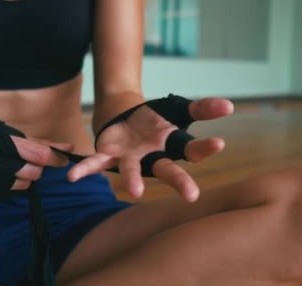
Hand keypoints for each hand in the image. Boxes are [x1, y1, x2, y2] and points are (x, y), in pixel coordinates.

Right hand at [0, 109, 72, 200]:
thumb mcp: (6, 130)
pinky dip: (7, 183)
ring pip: (23, 185)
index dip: (56, 158)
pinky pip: (6, 192)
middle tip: (26, 158)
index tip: (64, 158)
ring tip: (6, 163)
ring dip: (22, 176)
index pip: (41, 156)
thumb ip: (39, 142)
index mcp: (3, 143)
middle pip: (34, 173)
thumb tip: (69, 148)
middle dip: (36, 167)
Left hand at [67, 97, 233, 201]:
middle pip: (168, 170)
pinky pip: (96, 164)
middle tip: (192, 196)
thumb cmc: (155, 119)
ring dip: (133, 180)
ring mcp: (130, 159)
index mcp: (172, 146)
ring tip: (136, 190)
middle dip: (179, 182)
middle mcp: (153, 158)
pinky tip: (72, 177)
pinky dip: (85, 170)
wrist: (124, 117)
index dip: (204, 148)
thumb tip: (230, 105)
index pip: (192, 149)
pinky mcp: (108, 156)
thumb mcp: (177, 108)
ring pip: (133, 171)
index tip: (219, 143)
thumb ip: (202, 108)